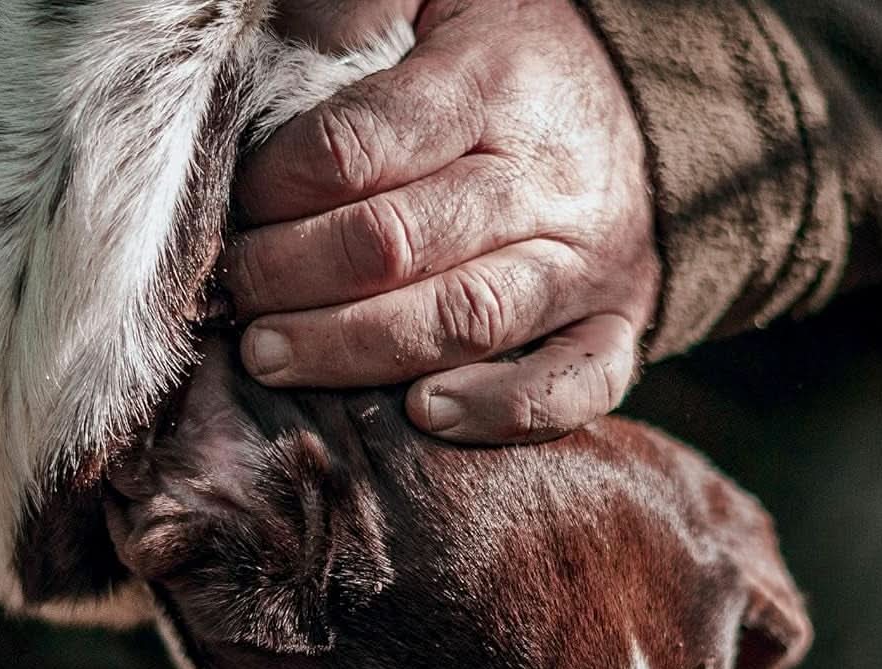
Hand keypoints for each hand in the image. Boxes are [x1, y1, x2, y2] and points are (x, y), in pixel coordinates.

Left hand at [225, 0, 659, 442]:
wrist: (647, 116)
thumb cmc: (513, 65)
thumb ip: (358, 6)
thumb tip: (283, 37)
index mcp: (492, 85)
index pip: (365, 146)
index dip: (282, 186)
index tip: (239, 206)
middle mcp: (544, 183)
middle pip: (401, 244)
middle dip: (294, 276)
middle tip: (234, 297)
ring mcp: (585, 266)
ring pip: (467, 321)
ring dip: (357, 350)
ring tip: (274, 359)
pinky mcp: (615, 328)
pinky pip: (572, 386)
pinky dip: (500, 410)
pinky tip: (423, 414)